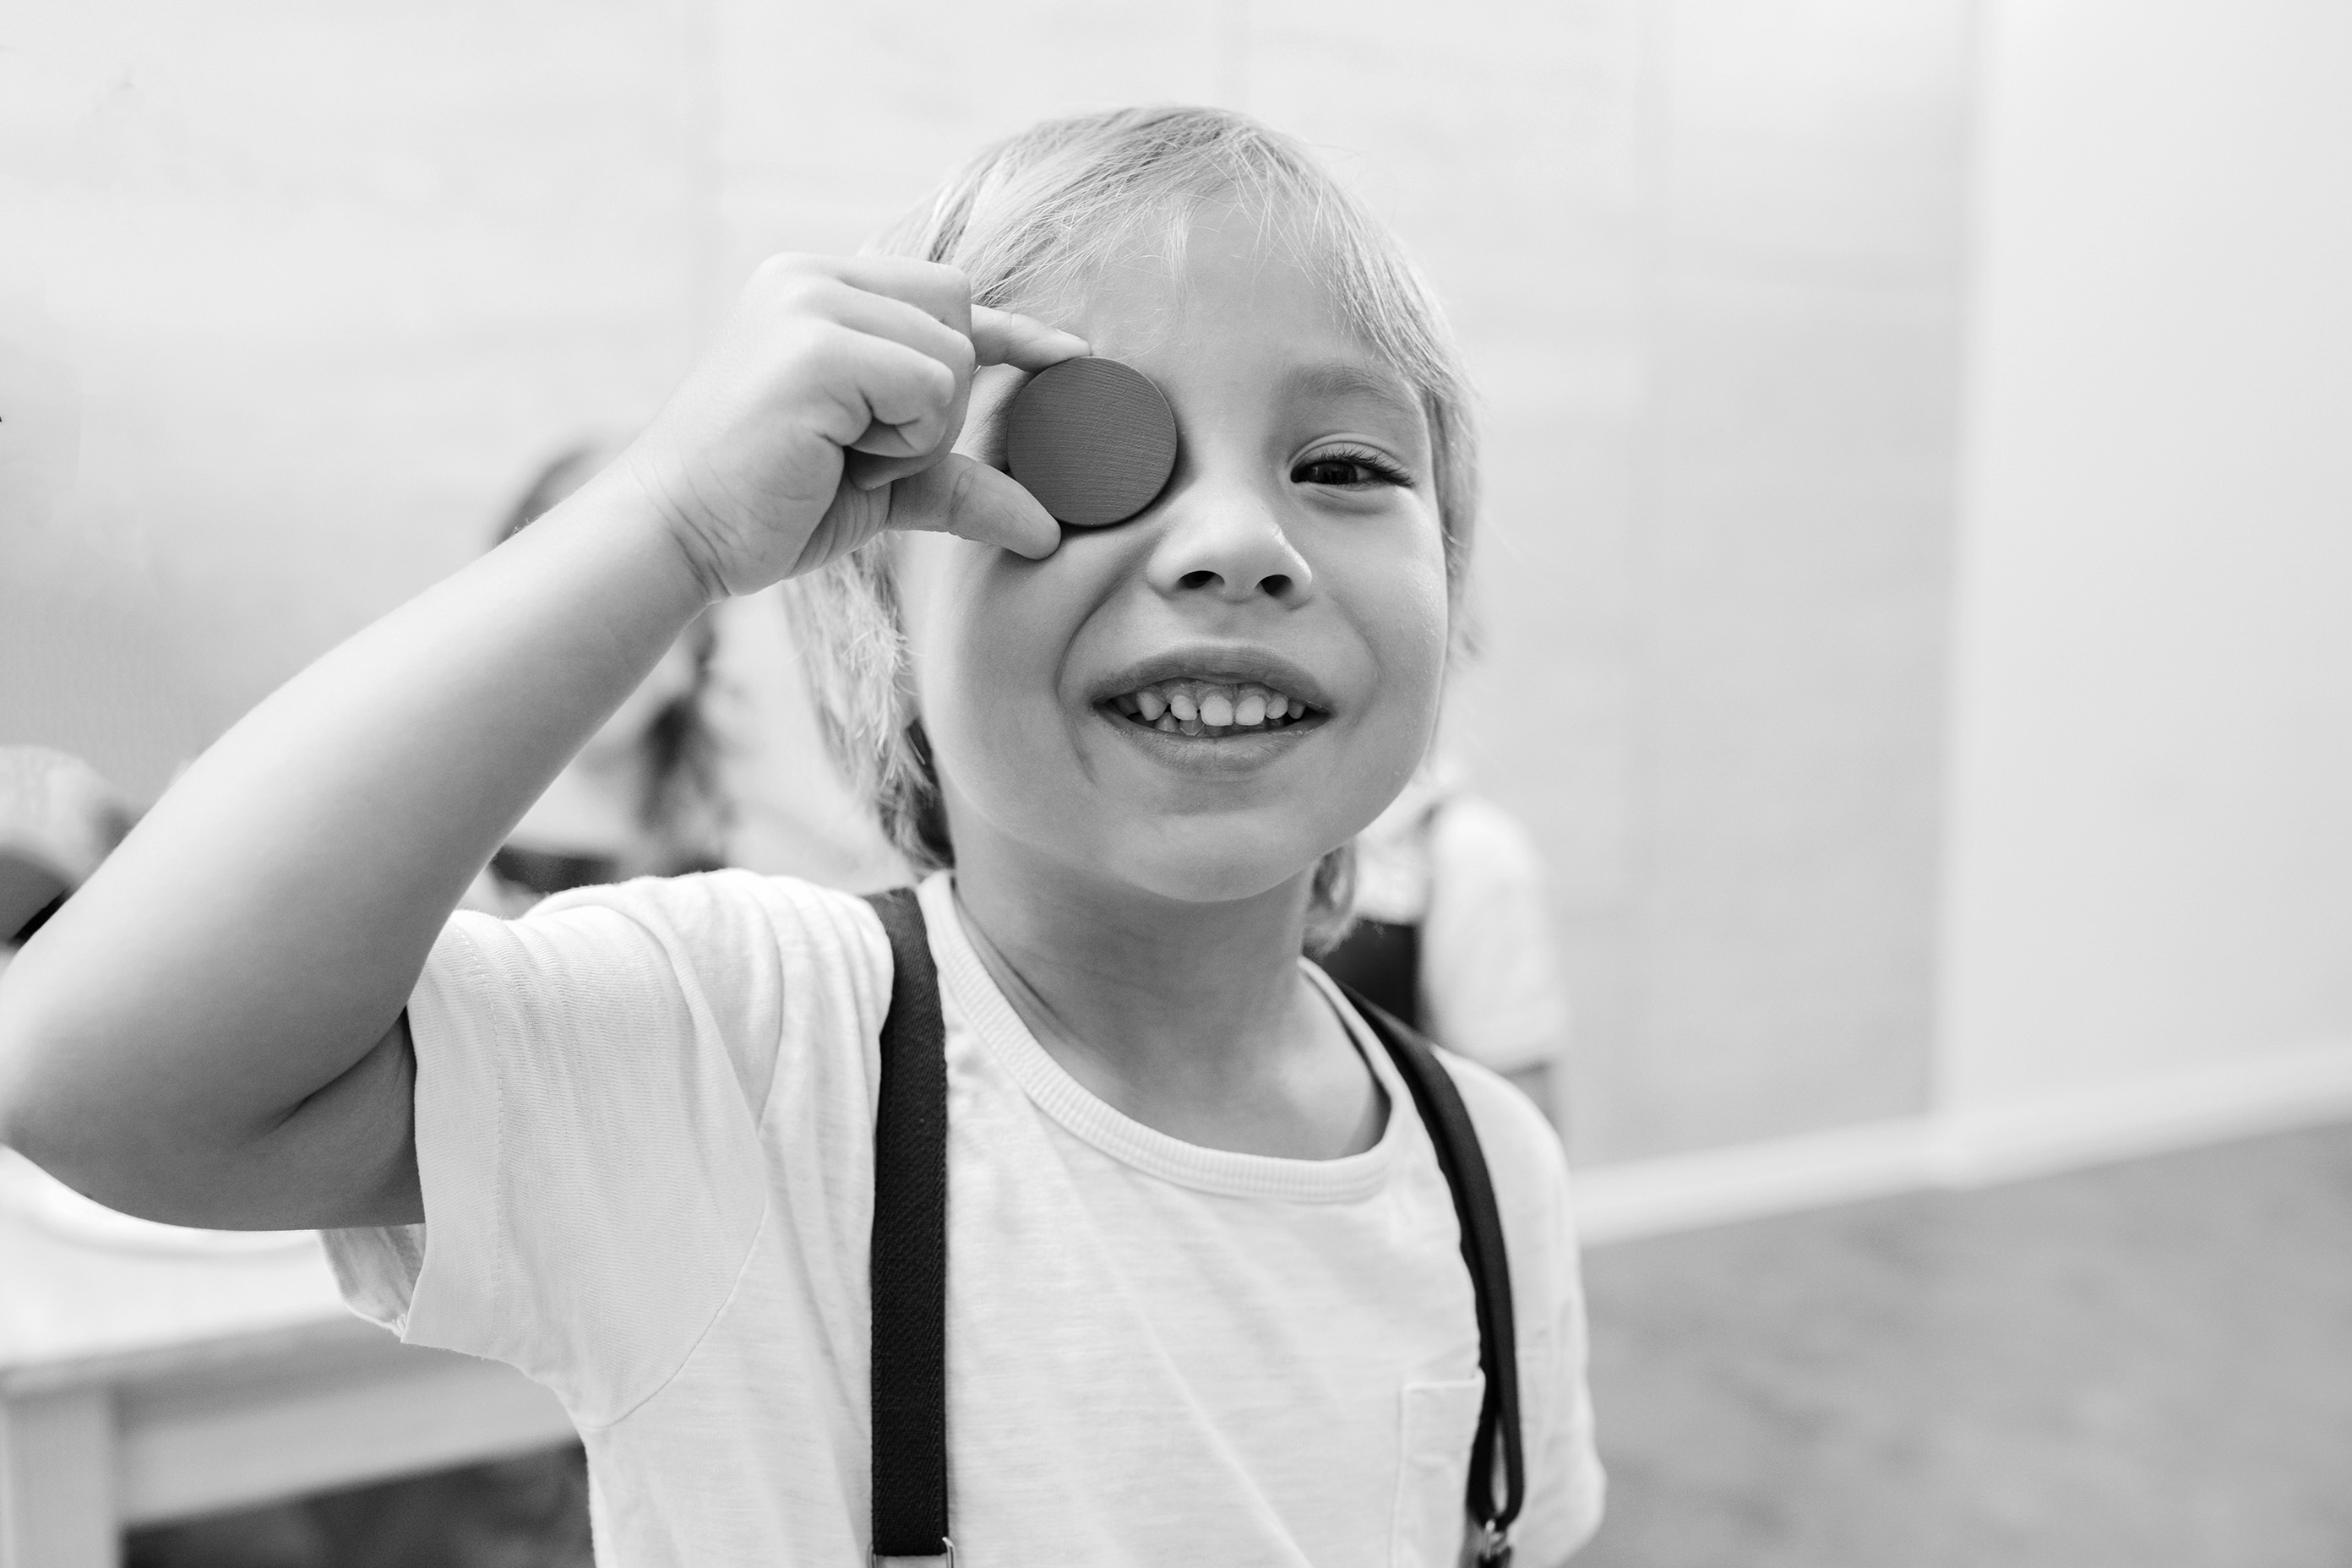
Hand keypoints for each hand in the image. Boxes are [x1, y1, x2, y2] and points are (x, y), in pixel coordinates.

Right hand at [613, 255, 1087, 597]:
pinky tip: (835, 456)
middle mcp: (811, 276)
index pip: (945, 293)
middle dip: (940, 402)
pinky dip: (903, 442)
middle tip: (863, 449)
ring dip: (918, 431)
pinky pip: (930, 389)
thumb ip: (955, 480)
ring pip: (953, 357)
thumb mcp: (878, 486)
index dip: (1011, 331)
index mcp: (816, 288)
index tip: (1069, 354)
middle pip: (961, 314)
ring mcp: (810, 303)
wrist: (675, 536)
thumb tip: (1047, 528)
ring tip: (839, 454)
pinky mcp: (817, 345)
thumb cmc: (765, 507)